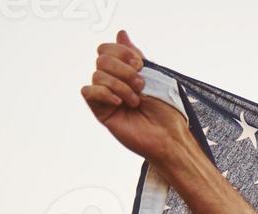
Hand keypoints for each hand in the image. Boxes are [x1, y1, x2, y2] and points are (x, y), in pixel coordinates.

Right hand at [80, 30, 188, 165]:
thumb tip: (121, 33)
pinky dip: (104, 93)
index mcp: (125, 71)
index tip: (140, 64)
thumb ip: (135, 55)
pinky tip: (120, 103)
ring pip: (97, 75)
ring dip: (120, 86)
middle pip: (101, 60)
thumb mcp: (155, 76)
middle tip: (141, 84)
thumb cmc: (167, 110)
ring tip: (136, 100)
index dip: (121, 52)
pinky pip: (88, 92)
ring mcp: (106, 96)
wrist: (169, 137)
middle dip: (123, 69)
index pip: (107, 49)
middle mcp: (113, 81)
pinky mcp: (101, 111)